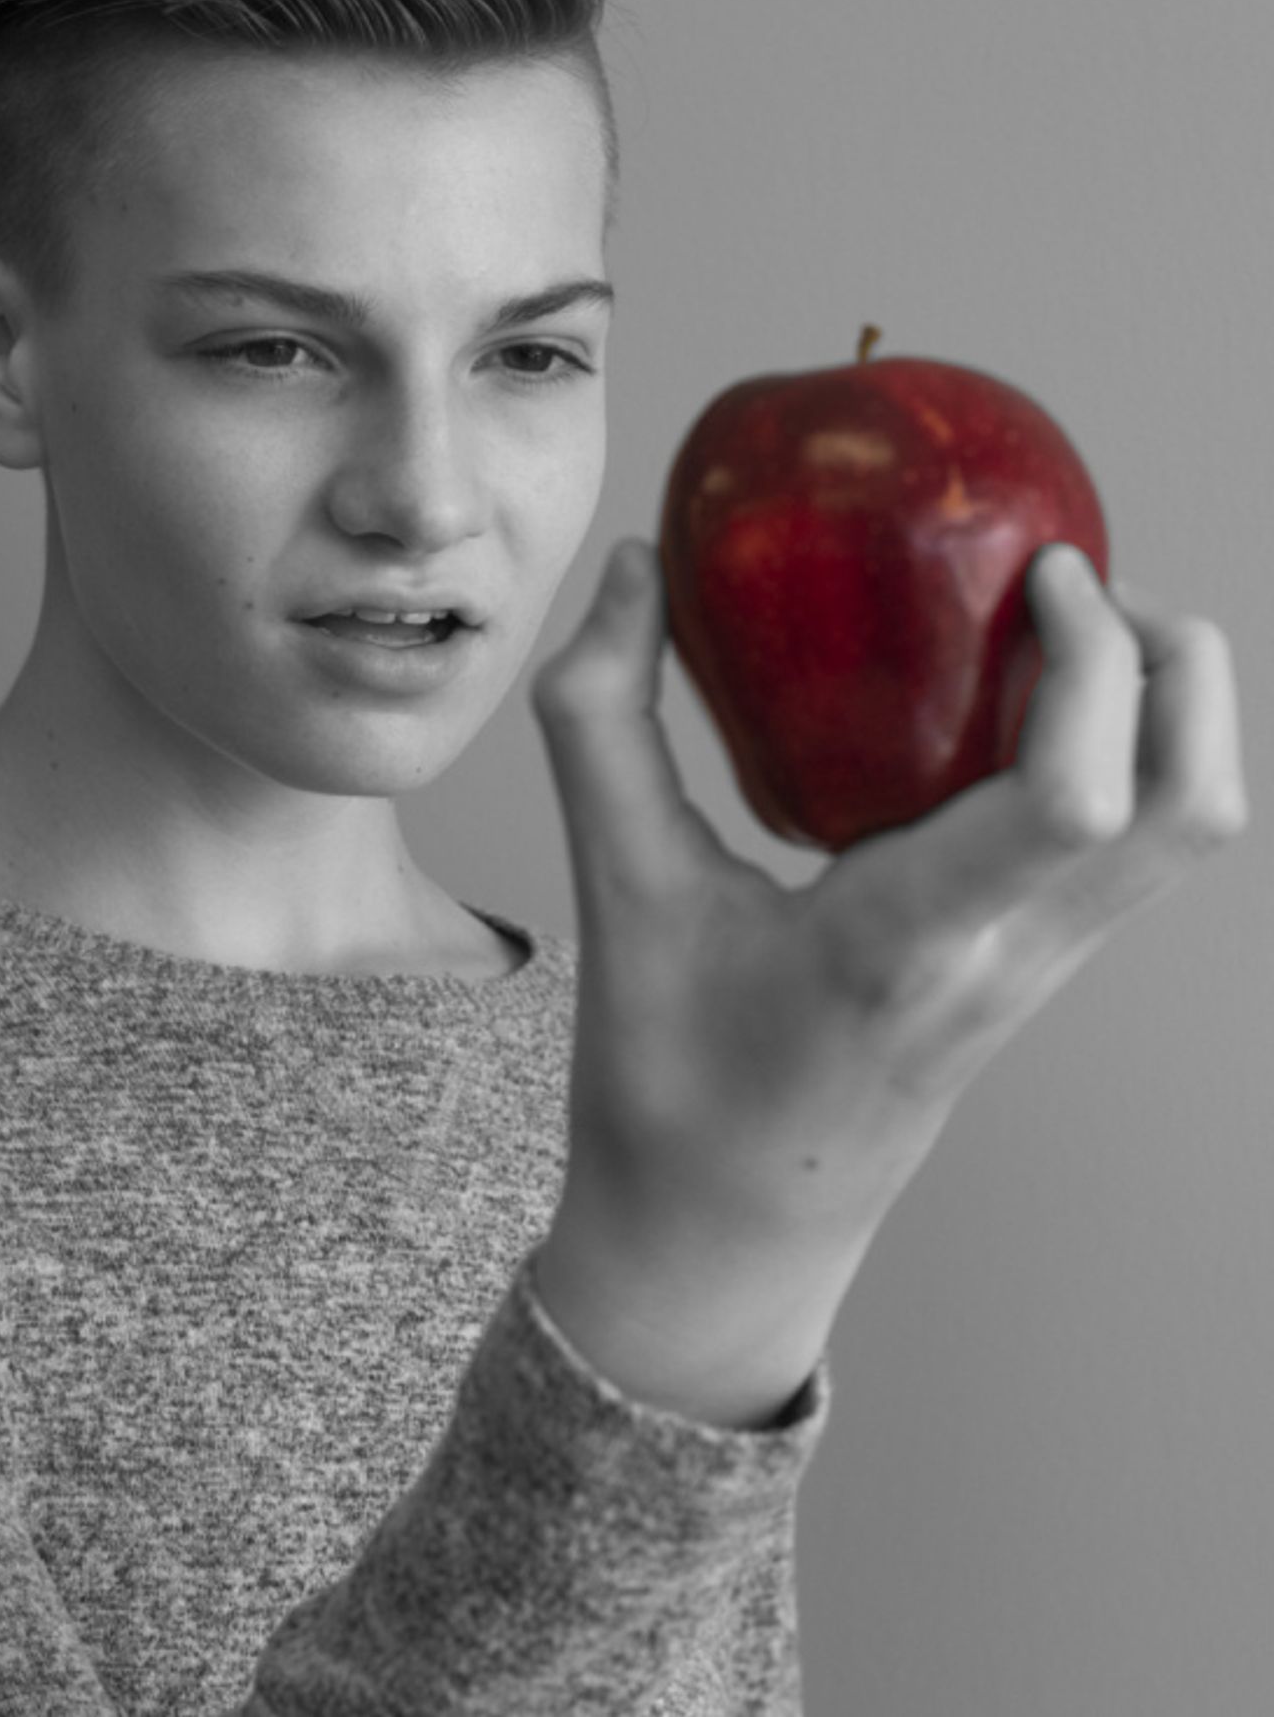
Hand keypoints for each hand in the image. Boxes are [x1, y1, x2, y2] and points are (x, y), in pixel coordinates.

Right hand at [530, 538, 1248, 1426]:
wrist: (723, 1233)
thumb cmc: (667, 1082)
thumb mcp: (617, 894)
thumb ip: (605, 723)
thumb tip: (631, 568)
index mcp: (905, 941)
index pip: (1075, 801)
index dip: (1093, 659)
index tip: (1033, 568)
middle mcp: (1007, 956)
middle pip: (1197, 804)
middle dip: (1174, 661)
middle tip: (1066, 586)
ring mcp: (1043, 971)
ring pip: (1198, 830)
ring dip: (1173, 706)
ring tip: (1067, 633)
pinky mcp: (1044, 968)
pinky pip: (1145, 846)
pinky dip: (1135, 748)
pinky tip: (1023, 707)